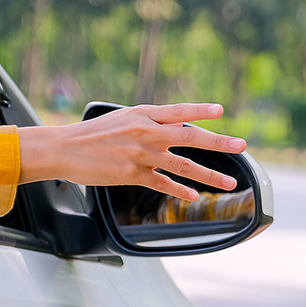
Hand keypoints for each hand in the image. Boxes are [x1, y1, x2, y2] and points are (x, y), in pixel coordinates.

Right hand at [18, 103, 247, 200]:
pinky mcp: (133, 175)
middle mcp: (146, 133)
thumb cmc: (93, 134)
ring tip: (229, 183)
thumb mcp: (123, 118)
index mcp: (143, 114)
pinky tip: (195, 196)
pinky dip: (181, 190)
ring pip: (184, 165)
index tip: (221, 111)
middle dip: (219, 142)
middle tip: (241, 146)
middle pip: (190, 137)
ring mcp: (141, 155)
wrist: (64, 149)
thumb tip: (175, 126)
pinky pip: (164, 184)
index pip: (178, 110)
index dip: (201, 110)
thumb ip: (150, 122)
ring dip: (210, 175)